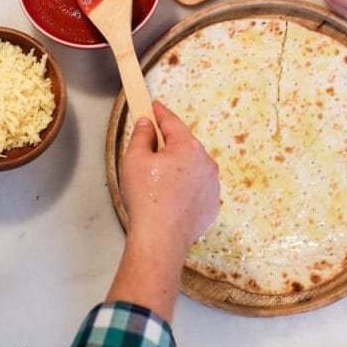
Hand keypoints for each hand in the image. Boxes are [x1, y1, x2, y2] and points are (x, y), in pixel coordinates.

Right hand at [121, 102, 220, 251]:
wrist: (161, 239)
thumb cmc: (146, 198)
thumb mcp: (133, 160)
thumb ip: (141, 136)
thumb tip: (146, 125)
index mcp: (188, 147)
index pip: (172, 122)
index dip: (159, 113)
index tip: (153, 107)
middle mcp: (206, 163)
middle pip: (184, 145)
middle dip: (168, 145)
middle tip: (149, 150)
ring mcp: (212, 185)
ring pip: (192, 168)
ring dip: (178, 168)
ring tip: (157, 183)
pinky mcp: (212, 205)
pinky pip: (197, 188)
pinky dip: (186, 188)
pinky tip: (169, 198)